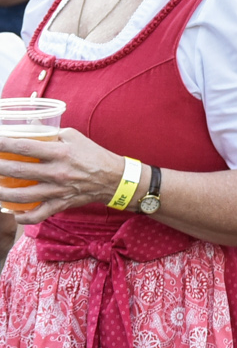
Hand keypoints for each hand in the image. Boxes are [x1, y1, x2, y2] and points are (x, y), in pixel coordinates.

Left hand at [0, 130, 133, 223]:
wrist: (114, 178)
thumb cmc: (92, 154)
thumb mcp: (74, 136)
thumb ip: (50, 133)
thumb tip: (26, 129)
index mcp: (60, 152)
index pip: (25, 146)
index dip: (4, 144)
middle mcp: (58, 172)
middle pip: (18, 170)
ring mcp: (59, 190)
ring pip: (22, 196)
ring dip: (2, 193)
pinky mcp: (61, 204)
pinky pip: (38, 215)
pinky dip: (23, 217)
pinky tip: (14, 213)